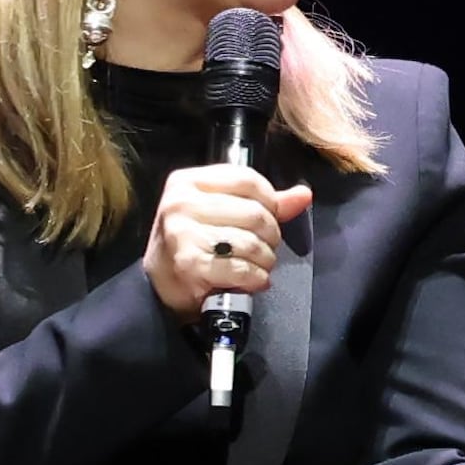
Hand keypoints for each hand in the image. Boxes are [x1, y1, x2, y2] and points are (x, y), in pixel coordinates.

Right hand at [144, 162, 310, 323]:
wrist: (159, 285)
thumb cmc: (193, 244)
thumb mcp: (220, 213)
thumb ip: (263, 202)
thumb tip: (304, 194)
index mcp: (188, 181)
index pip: (247, 179)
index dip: (270, 199)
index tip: (269, 216)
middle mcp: (182, 203)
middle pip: (253, 212)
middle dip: (270, 235)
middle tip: (266, 247)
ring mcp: (183, 234)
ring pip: (251, 242)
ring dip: (265, 259)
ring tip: (259, 265)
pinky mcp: (190, 264)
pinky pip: (242, 268)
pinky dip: (256, 278)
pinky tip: (252, 279)